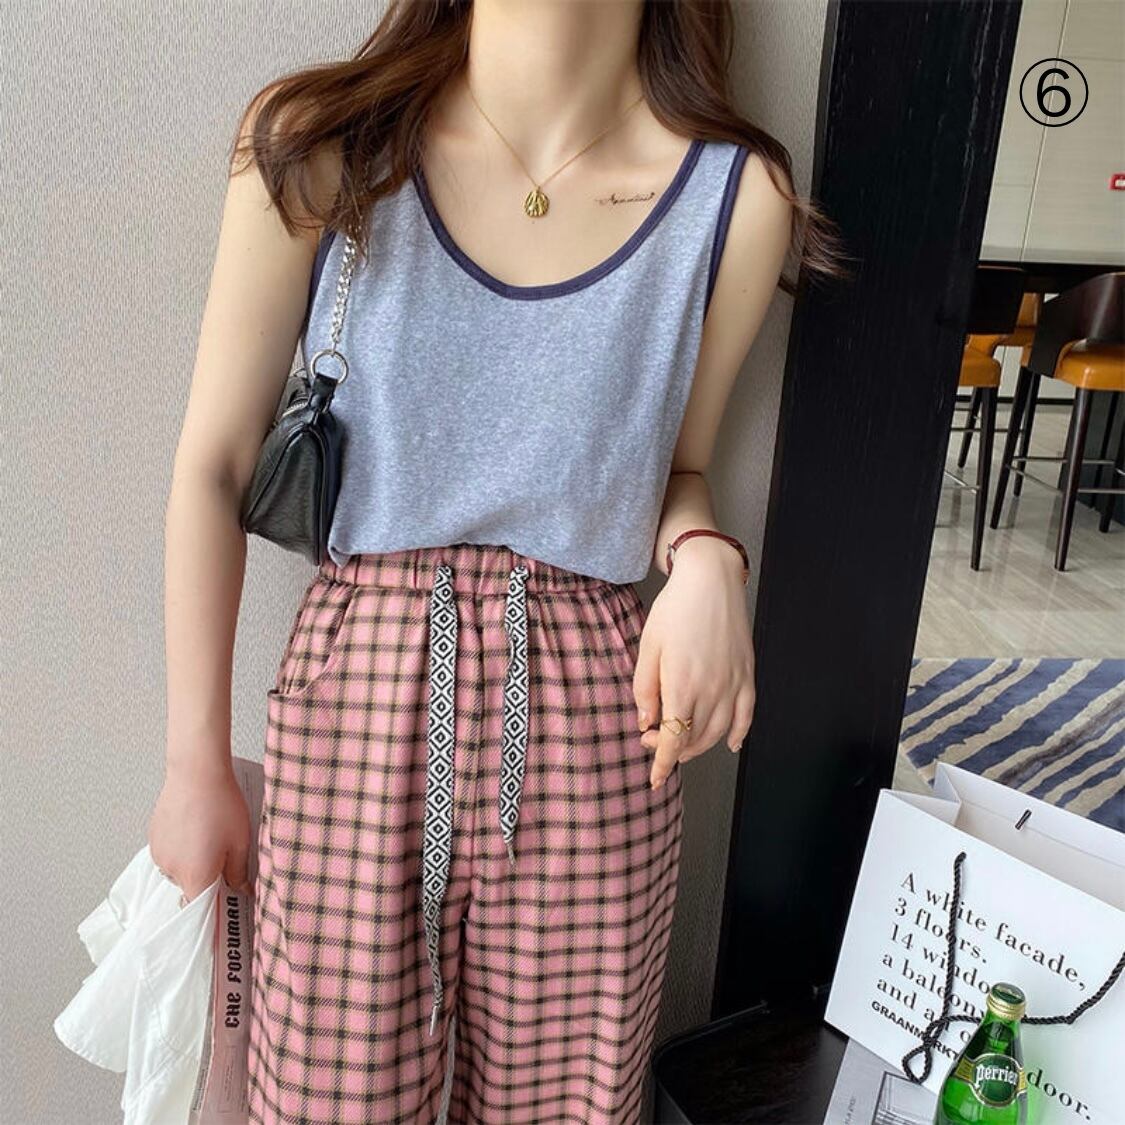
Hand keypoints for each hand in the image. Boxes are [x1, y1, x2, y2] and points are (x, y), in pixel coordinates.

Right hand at [147, 750, 254, 903]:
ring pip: (180, 869)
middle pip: (191, 887)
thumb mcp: (240, 842)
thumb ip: (238, 873)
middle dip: (208, 878)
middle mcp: (171, 871)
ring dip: (194, 861)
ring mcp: (159, 853)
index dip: (212, 911)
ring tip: (210, 835)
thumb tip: (241, 891)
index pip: (199, 911)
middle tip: (224, 856)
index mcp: (195, 877)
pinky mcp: (153, 837)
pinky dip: (182, 847)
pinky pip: (169, 852)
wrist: (197, 772)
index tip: (223, 909)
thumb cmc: (222, 805)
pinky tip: (196, 826)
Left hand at [634, 536, 755, 787]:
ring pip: (718, 733)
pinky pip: (746, 716)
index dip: (661, 763)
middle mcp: (711, 690)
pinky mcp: (748, 675)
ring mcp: (733, 684)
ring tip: (681, 743)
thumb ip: (645, 688)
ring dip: (698, 746)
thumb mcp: (648, 647)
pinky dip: (738, 734)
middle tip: (651, 740)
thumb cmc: (675, 609)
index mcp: (681, 684)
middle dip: (672, 750)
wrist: (711, 580)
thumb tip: (646, 721)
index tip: (653, 778)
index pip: (672, 739)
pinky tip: (729, 744)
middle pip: (694, 739)